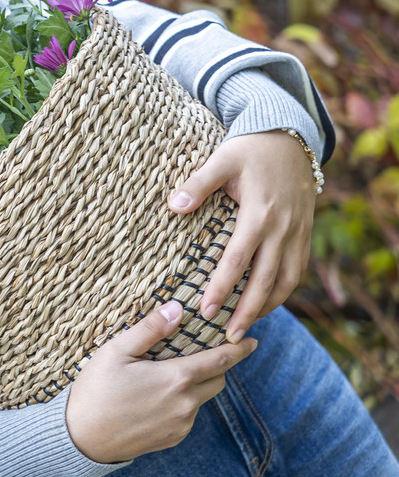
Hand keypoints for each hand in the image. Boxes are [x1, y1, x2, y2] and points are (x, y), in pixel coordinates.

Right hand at [65, 301, 257, 463]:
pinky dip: (182, 403)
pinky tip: (155, 397)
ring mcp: (181, 424)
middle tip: (202, 353)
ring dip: (196, 385)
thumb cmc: (95, 389)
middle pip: (218, 380)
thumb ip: (150, 329)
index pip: (221, 360)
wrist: (81, 438)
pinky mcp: (173, 439)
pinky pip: (188, 416)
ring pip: (202, 399)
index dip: (240, 349)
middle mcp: (186, 404)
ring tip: (170, 374)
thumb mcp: (116, 351)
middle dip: (217, 366)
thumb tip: (177, 308)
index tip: (253, 340)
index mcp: (176, 378)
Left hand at [167, 130, 317, 340]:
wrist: (290, 139)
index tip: (205, 311)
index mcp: (258, 214)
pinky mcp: (304, 235)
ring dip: (267, 307)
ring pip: (286, 281)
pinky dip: (282, 292)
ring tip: (244, 328)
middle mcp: (282, 229)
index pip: (237, 260)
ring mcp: (296, 234)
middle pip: (265, 281)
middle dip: (247, 311)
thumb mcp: (221, 160)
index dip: (222, 287)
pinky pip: (296, 271)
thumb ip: (197, 184)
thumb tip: (173, 206)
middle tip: (228, 337)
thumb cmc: (249, 149)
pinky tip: (266, 304)